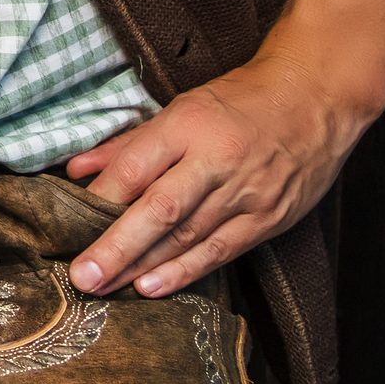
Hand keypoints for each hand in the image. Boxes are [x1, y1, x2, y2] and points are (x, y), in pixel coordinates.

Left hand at [65, 48, 383, 297]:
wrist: (318, 95)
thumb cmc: (241, 100)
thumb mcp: (182, 107)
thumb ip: (129, 143)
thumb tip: (78, 170)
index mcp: (188, 125)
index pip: (136, 169)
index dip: (100, 201)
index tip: (67, 225)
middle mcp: (216, 160)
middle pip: (159, 210)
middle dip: (116, 247)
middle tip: (82, 276)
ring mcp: (247, 191)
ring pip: (187, 237)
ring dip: (143, 266)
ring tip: (106, 288)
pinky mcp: (270, 216)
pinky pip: (221, 250)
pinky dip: (185, 271)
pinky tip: (153, 287)